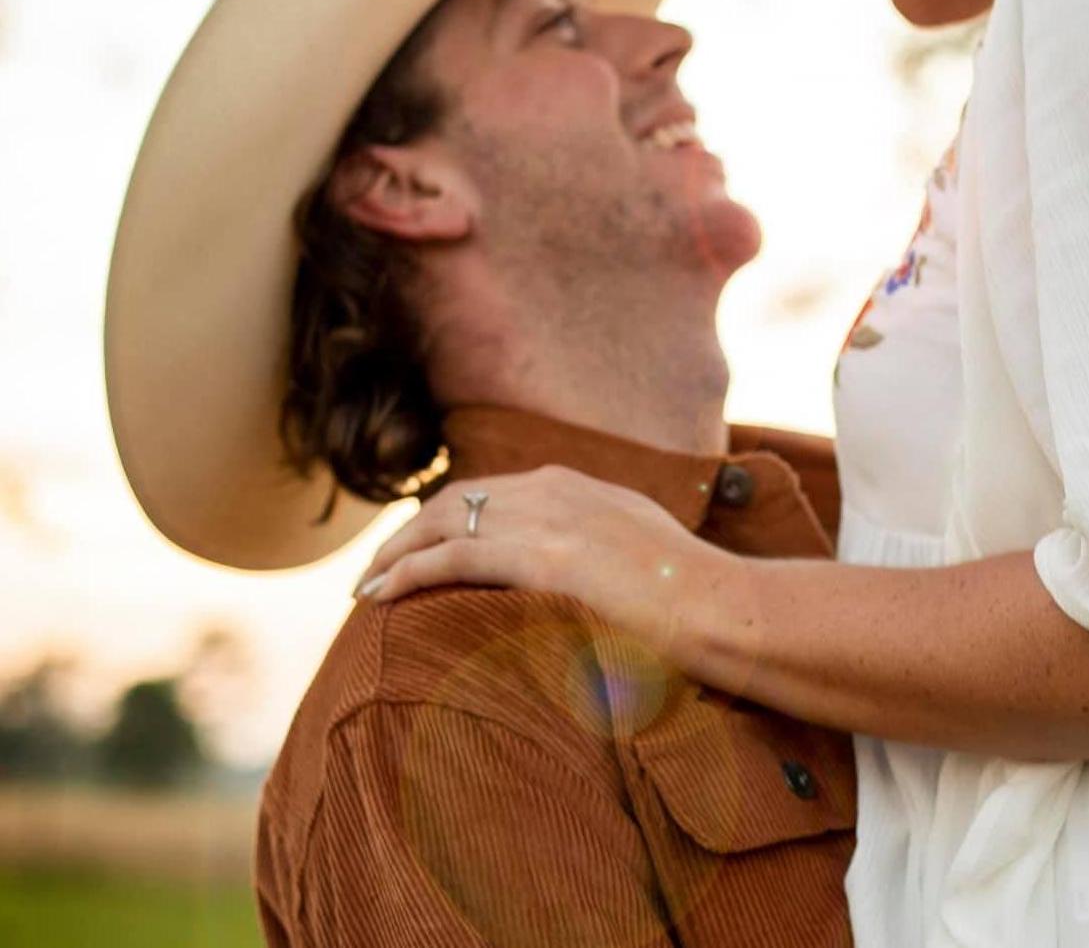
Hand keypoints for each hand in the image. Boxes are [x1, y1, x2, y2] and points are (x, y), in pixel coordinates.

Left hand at [353, 467, 732, 661]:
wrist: (720, 607)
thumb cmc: (689, 597)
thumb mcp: (637, 550)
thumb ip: (595, 548)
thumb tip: (573, 578)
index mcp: (575, 485)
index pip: (490, 492)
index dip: (444, 519)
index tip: (417, 548)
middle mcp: (554, 488)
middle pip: (456, 500)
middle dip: (409, 532)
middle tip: (376, 571)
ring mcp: (546, 518)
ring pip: (443, 523)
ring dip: (396, 554)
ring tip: (365, 589)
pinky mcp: (539, 556)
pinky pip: (452, 558)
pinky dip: (409, 572)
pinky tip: (381, 596)